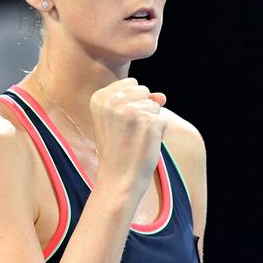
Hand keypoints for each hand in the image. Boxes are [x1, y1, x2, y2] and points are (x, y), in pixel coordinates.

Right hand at [89, 78, 167, 200]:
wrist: (118, 178)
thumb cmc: (119, 149)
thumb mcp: (119, 119)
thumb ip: (139, 99)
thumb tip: (162, 96)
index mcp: (99, 97)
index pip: (131, 84)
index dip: (132, 104)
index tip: (120, 124)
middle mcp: (112, 100)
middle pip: (144, 91)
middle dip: (142, 110)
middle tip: (128, 133)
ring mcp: (131, 110)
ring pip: (155, 105)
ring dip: (151, 122)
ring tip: (135, 139)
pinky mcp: (148, 121)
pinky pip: (164, 120)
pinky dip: (159, 133)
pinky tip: (144, 145)